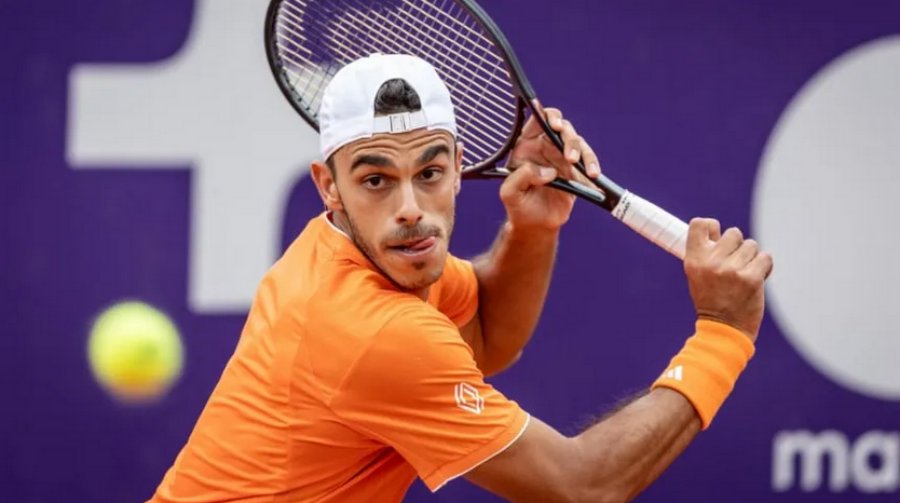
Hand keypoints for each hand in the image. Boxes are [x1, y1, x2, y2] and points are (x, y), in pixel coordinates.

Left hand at [501, 104, 600, 230]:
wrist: (535, 224)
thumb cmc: (518, 205)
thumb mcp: (510, 193)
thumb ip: (522, 177)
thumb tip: (548, 171)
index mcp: (526, 145)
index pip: (537, 121)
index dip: (547, 117)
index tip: (555, 126)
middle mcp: (545, 147)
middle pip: (562, 128)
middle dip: (569, 138)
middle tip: (570, 157)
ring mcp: (562, 157)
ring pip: (578, 143)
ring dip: (584, 153)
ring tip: (586, 171)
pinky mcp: (576, 170)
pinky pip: (589, 162)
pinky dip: (593, 167)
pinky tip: (594, 177)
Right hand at [683, 218, 773, 340]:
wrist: (724, 329)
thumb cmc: (711, 300)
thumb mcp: (697, 276)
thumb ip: (705, 253)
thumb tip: (718, 230)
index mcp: (694, 260)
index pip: (700, 224)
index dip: (712, 227)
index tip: (717, 237)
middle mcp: (711, 262)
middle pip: (733, 233)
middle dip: (737, 246)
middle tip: (734, 265)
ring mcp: (731, 270)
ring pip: (751, 245)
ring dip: (752, 258)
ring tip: (744, 275)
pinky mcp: (751, 278)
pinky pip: (765, 258)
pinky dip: (764, 267)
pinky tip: (755, 279)